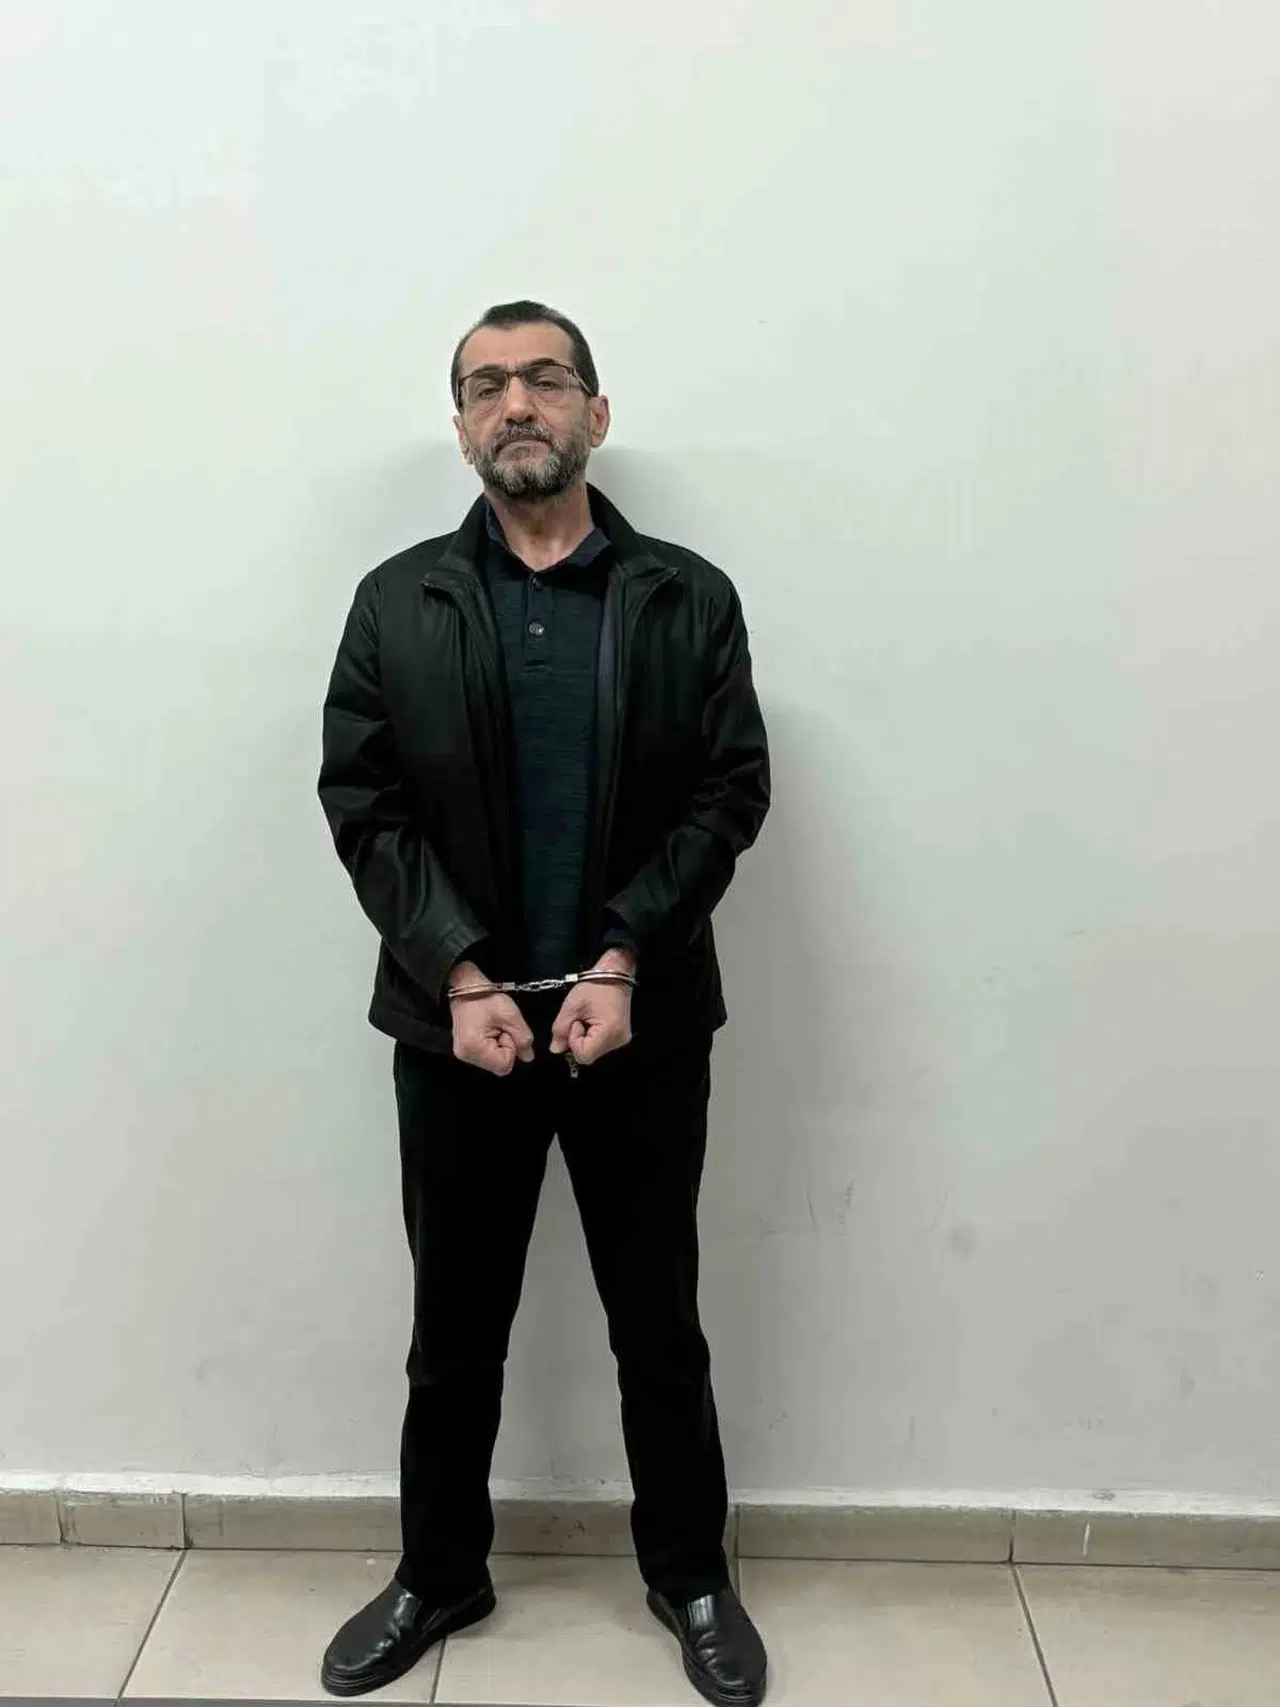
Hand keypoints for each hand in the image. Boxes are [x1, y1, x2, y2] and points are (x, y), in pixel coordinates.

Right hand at [448, 962, 534, 1076]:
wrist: (465, 988)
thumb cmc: (486, 998)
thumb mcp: (511, 1016)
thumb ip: (523, 1038)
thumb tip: (528, 1057)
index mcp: (474, 1048)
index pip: (505, 1065)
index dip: (511, 1048)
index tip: (505, 1030)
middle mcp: (466, 1056)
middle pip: (499, 1066)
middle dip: (505, 1048)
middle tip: (500, 1028)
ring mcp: (463, 1055)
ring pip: (494, 1062)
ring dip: (499, 1048)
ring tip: (494, 1028)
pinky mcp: (464, 1051)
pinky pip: (487, 1057)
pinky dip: (492, 1047)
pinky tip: (489, 1032)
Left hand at [549, 947, 635, 1067]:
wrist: (615, 974)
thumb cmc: (594, 986)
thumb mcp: (571, 1006)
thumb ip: (561, 1029)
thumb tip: (555, 1050)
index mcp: (609, 1033)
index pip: (583, 1055)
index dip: (574, 1041)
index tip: (576, 1021)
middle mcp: (618, 1042)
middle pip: (588, 1055)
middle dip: (578, 1041)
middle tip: (580, 1019)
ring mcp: (622, 1041)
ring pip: (593, 1052)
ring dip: (584, 1039)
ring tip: (588, 1019)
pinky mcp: (621, 1037)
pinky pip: (600, 1046)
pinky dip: (592, 1037)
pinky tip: (594, 1022)